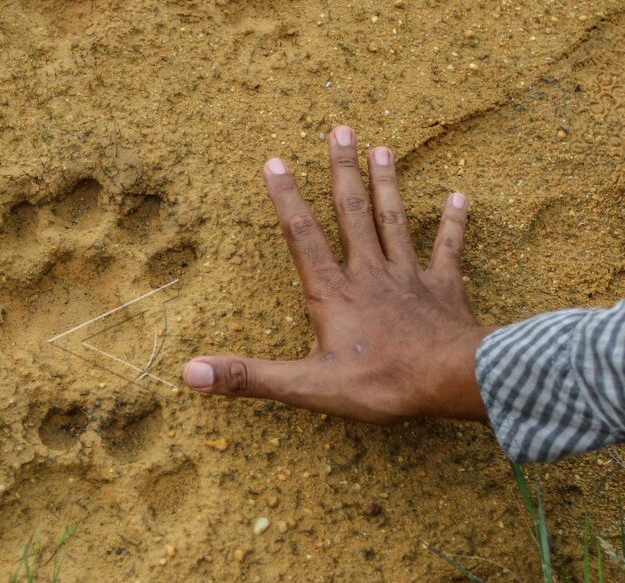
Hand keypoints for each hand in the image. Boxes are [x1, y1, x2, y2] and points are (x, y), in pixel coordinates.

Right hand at [183, 125, 493, 422]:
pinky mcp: (445, 290)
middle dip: (343, 172)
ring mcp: (410, 278)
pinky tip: (459, 196)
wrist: (453, 382)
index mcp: (333, 293)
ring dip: (387, 185)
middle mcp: (369, 274)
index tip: (274, 161)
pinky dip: (453, 223)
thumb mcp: (306, 386)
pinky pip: (448, 250)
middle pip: (353, 214)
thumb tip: (191, 373)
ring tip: (383, 148)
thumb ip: (250, 376)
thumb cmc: (381, 383)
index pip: (302, 237)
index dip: (286, 199)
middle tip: (340, 130)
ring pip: (394, 222)